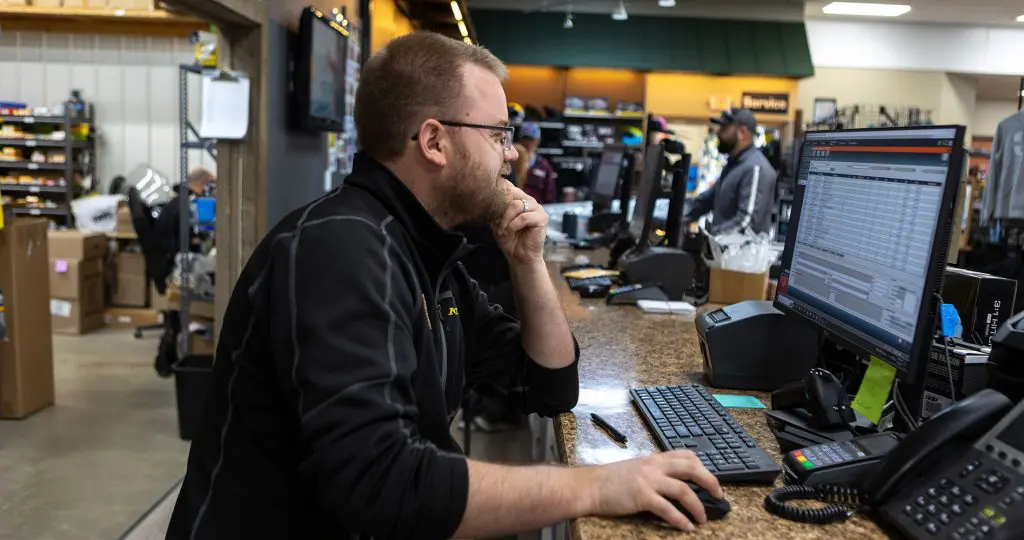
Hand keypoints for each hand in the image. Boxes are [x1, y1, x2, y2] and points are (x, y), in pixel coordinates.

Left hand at [493, 185, 547, 265]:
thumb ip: (496, 209)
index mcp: (520, 200)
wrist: (519, 257)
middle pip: (512, 195)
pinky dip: (514, 225)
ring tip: (502, 230)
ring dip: (506, 219)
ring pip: (517, 205)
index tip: (488, 196)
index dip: (500, 190)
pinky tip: (510, 232)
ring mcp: (537, 209)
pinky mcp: (542, 218)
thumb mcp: (498, 222)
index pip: (510, 187)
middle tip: (497, 225)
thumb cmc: (509, 240)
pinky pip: (524, 217)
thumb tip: (489, 197)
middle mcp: (529, 201)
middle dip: (501, 211)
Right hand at [583, 451, 723, 531]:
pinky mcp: (642, 496)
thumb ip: (655, 471)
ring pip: (683, 490)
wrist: (591, 486)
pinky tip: (687, 528)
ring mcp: (649, 480)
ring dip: (698, 506)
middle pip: (691, 468)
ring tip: (703, 519)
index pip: (686, 455)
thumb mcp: (637, 468)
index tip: (710, 479)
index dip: (703, 467)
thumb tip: (674, 483)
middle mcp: (654, 466)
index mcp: (654, 459)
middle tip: (719, 495)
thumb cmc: (611, 479)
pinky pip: (668, 509)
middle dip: (710, 481)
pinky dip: (680, 519)